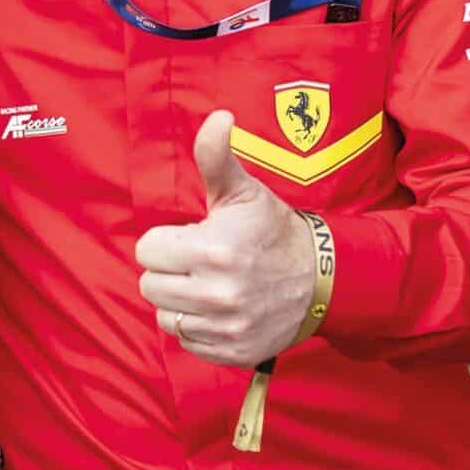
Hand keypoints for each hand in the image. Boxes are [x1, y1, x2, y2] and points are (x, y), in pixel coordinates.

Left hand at [133, 109, 317, 369]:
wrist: (322, 279)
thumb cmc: (272, 230)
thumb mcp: (243, 191)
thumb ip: (216, 157)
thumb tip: (218, 117)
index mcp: (212, 251)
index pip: (147, 251)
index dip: (166, 241)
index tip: (193, 238)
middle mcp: (217, 294)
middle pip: (150, 286)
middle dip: (169, 271)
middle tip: (199, 262)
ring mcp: (225, 327)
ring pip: (166, 316)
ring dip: (181, 301)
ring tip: (208, 285)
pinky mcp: (232, 351)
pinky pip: (187, 341)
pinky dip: (198, 327)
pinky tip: (219, 309)